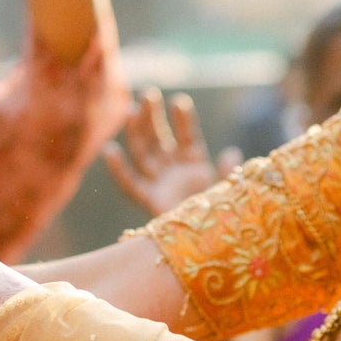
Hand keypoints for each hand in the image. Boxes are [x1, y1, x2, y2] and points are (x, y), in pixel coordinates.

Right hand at [101, 90, 238, 217]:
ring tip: (130, 110)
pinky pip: (130, 184)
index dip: (184, 121)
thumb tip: (232, 152)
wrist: (209, 247)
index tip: (180, 102)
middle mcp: (175, 171)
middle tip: (147, 93)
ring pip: (144, 152)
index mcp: (197, 166)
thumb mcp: (228, 194)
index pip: (188, 137)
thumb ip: (226, 173)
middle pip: (160, 139)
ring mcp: (161, 183)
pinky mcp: (149, 200)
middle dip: (152, 116)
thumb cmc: (222, 219)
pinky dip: (118, 169)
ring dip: (136, 132)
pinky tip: (109, 149)